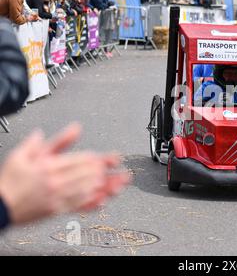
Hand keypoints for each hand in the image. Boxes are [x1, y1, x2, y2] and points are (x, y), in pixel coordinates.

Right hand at [0, 124, 129, 224]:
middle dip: (108, 173)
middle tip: (122, 171)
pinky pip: (79, 207)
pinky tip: (104, 200)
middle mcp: (56, 182)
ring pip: (88, 191)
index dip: (101, 159)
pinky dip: (93, 203)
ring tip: (121, 184)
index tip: (115, 158)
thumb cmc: (10, 180)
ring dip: (107, 188)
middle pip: (89, 176)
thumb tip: (74, 128)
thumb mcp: (26, 154)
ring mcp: (58, 198)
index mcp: (50, 167)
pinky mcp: (57, 210)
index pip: (83, 161)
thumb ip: (53, 141)